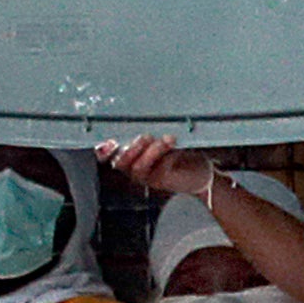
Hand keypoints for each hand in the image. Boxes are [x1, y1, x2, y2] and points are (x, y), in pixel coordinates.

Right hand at [94, 134, 211, 199]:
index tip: (108, 143)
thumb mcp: (161, 141)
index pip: (108, 156)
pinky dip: (167, 154)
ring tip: (166, 139)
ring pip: (139, 167)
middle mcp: (134, 169)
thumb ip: (150, 136)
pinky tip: (174, 144)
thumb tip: (143, 121)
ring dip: (152, 151)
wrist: (200, 173)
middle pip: (120, 163)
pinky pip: (159, 168)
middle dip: (130, 150)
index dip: (103, 151)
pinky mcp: (161, 181)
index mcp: (130, 158)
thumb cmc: (180, 154)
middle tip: (145, 137)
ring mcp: (146, 177)